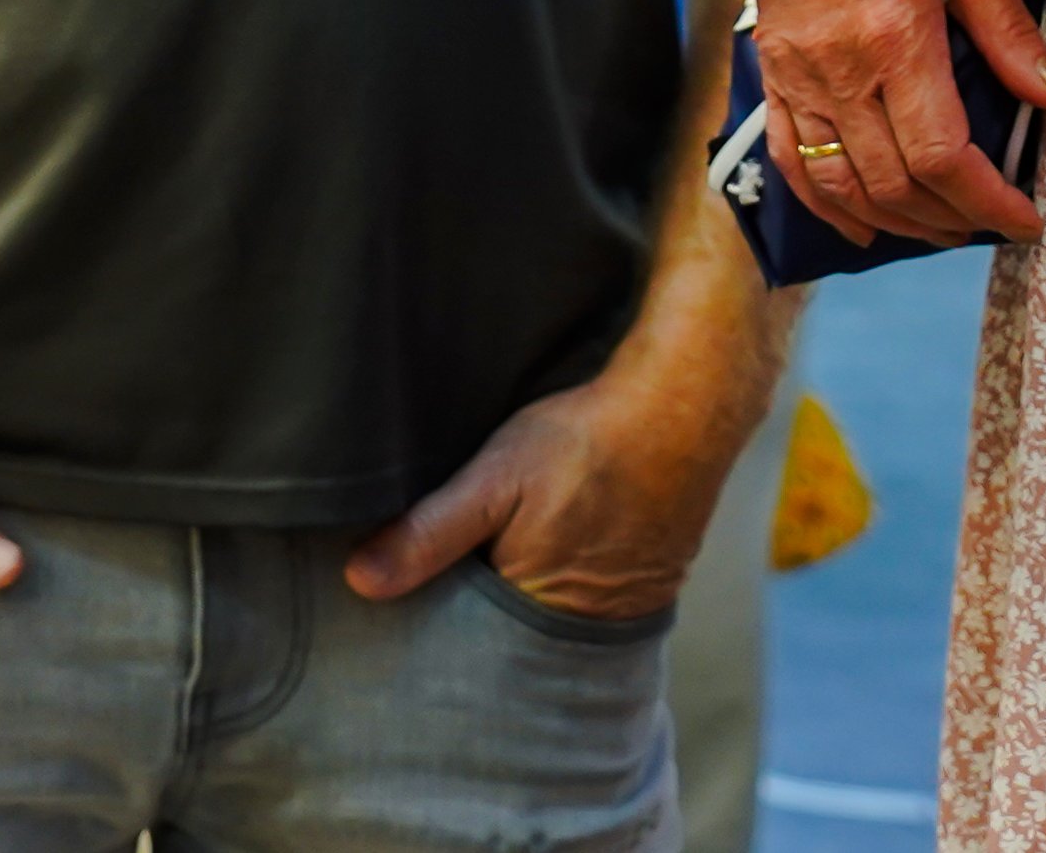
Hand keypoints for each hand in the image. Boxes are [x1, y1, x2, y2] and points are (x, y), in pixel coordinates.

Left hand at [342, 355, 745, 622]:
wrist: (685, 406)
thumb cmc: (587, 441)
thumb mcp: (495, 478)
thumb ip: (431, 533)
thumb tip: (360, 582)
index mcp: (536, 616)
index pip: (467, 640)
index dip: (436, 614)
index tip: (404, 592)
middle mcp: (581, 629)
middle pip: (507, 634)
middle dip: (477, 608)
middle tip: (446, 566)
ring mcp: (621, 608)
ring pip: (547, 615)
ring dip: (521, 589)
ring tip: (498, 549)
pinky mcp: (647, 582)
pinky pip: (588, 595)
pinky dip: (564, 576)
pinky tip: (550, 539)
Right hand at [746, 0, 1045, 246]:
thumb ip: (1010, 35)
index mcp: (894, 38)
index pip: (943, 157)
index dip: (988, 202)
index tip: (1024, 220)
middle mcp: (838, 65)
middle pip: (894, 182)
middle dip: (949, 219)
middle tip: (988, 224)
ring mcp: (795, 71)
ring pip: (839, 182)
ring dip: (894, 222)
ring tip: (940, 228)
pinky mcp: (770, 68)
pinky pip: (788, 156)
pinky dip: (823, 204)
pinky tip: (860, 227)